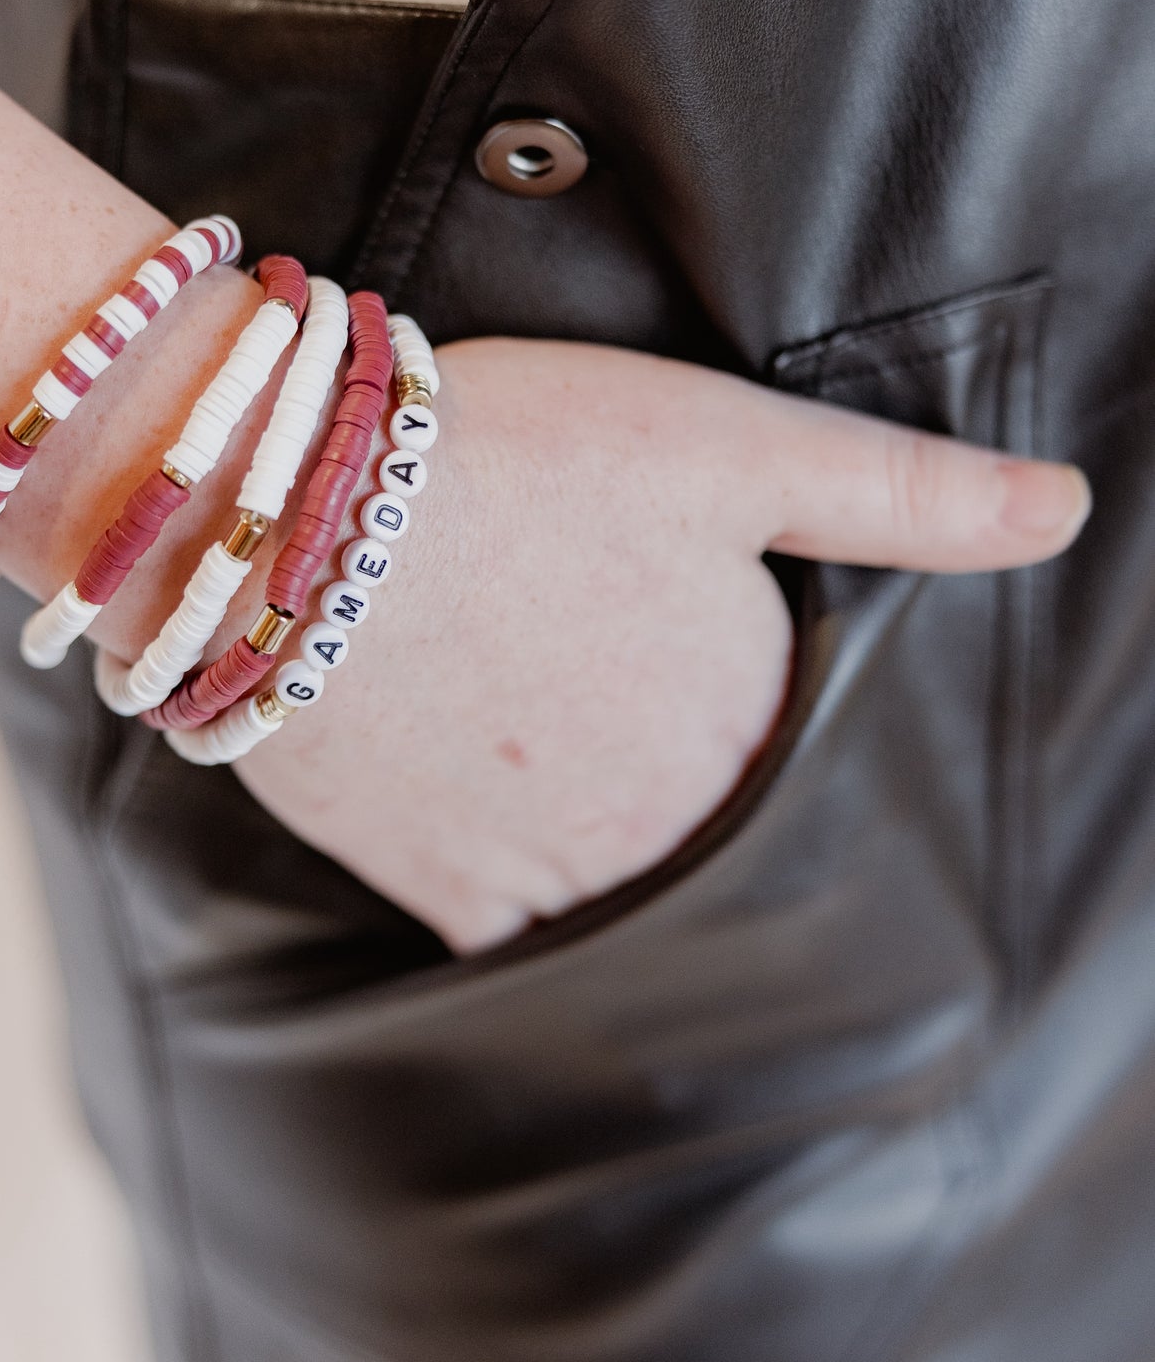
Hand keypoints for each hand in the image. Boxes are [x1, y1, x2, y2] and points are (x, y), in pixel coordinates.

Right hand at [236, 336, 1089, 952]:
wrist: (296, 526)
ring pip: (618, 862)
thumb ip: (902, 491)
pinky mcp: (448, 893)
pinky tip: (480, 800)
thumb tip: (1064, 512)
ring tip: (532, 709)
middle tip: (591, 650)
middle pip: (702, 799)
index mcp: (752, 717)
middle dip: (668, 742)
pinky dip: (511, 866)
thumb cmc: (517, 463)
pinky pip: (513, 914)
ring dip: (593, 804)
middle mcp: (674, 822)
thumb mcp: (732, 447)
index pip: (781, 719)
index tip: (666, 603)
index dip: (732, 654)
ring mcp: (559, 872)